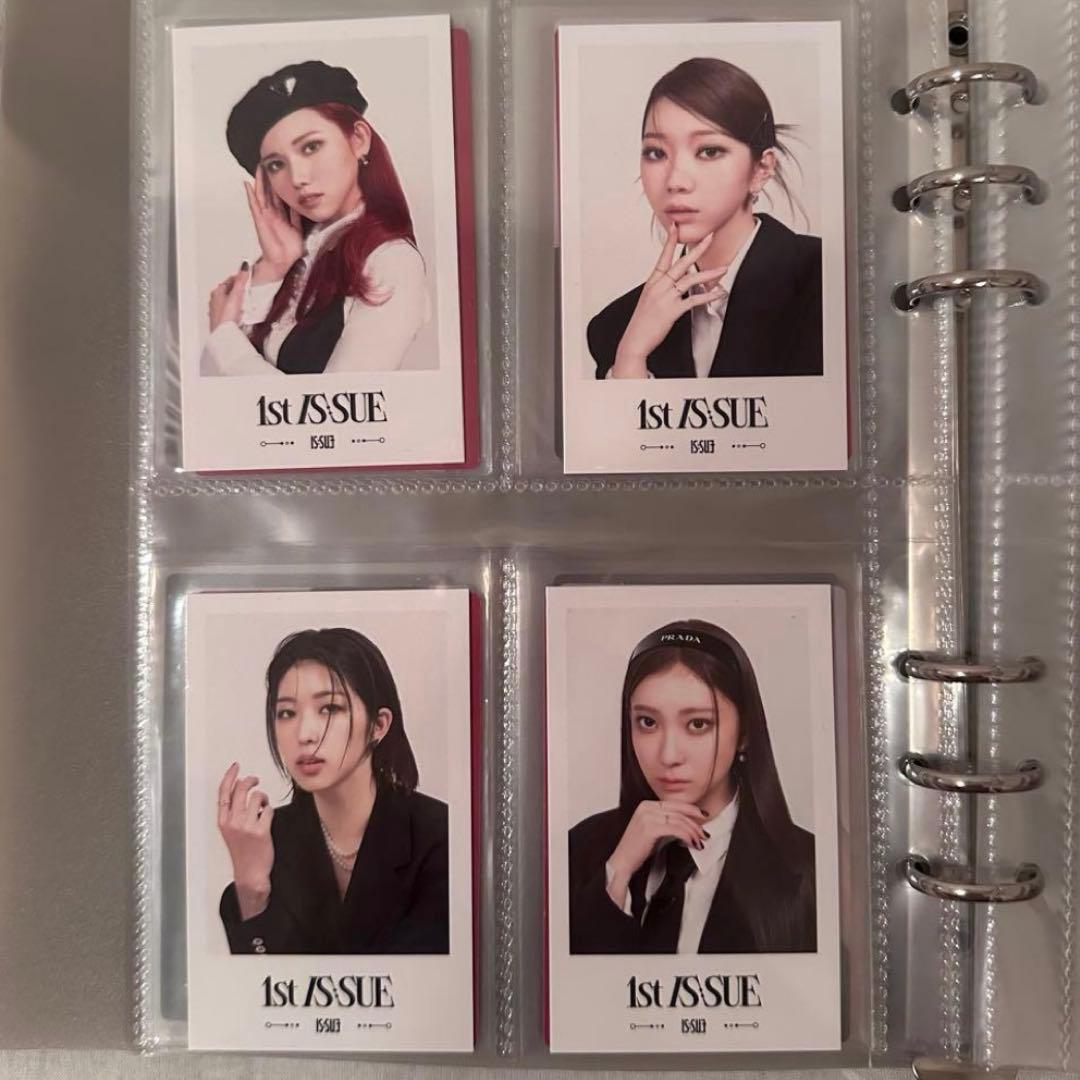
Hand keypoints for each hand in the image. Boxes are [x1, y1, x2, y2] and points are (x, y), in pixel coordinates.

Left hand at [208, 262, 249, 331]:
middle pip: (227, 291)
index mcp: (217, 293)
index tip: (245, 275)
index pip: (228, 281)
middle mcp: (215, 302)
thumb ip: (241, 280)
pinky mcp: (222, 321)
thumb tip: (244, 266)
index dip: (238, 277)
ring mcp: (218, 312)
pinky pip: (229, 312)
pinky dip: (235, 310)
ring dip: (236, 300)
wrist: (224, 334)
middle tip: (245, 287)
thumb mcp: (236, 294)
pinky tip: (240, 314)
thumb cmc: (226, 316)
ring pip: (228, 302)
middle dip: (236, 289)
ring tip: (244, 300)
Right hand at [217, 762, 274, 919]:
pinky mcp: (261, 831)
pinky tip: (267, 818)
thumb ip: (233, 811)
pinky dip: (270, 811)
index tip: (236, 766)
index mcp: (223, 821)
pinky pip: (269, 810)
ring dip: (262, 798)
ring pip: (257, 797)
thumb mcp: (230, 830)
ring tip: (263, 806)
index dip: (230, 776)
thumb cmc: (242, 851)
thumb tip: (240, 789)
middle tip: (255, 780)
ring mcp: (246, 826)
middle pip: (241, 789)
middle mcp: (233, 822)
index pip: (223, 793)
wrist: (250, 874)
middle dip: (250, 780)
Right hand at [243, 165, 302, 282]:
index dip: (279, 184)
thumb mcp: (298, 229)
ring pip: (261, 195)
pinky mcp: (260, 221)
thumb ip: (297, 217)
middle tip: (268, 162)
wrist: (284, 261)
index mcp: (281, 215)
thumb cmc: (290, 249)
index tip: (280, 170)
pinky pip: (254, 205)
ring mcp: (265, 216)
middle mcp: (272, 214)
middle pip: (269, 192)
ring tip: (258, 167)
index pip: (279, 196)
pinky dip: (250, 195)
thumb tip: (300, 204)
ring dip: (259, 182)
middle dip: (268, 178)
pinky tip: (247, 184)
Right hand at [605, 800, 708, 907]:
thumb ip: (667, 822)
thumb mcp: (653, 830)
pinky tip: (692, 843)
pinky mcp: (650, 828)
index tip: (703, 816)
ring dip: (693, 832)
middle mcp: (646, 807)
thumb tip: (688, 824)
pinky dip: (687, 836)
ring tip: (699, 842)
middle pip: (678, 811)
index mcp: (646, 805)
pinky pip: (676, 829)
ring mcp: (647, 816)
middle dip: (695, 823)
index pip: (674, 804)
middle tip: (704, 834)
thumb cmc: (638, 849)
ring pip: (679, 820)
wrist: (622, 862)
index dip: (691, 809)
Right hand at [610, 225, 727, 377]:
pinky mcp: (672, 310)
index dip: (670, 241)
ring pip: (691, 279)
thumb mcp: (648, 300)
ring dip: (709, 273)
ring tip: (723, 269)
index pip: (663, 256)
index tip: (675, 226)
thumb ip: (662, 289)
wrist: (634, 340)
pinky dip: (708, 295)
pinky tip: (718, 292)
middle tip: (710, 237)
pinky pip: (694, 300)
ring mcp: (665, 297)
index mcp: (653, 282)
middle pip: (681, 262)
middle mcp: (659, 286)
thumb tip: (675, 284)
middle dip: (698, 248)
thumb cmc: (641, 323)